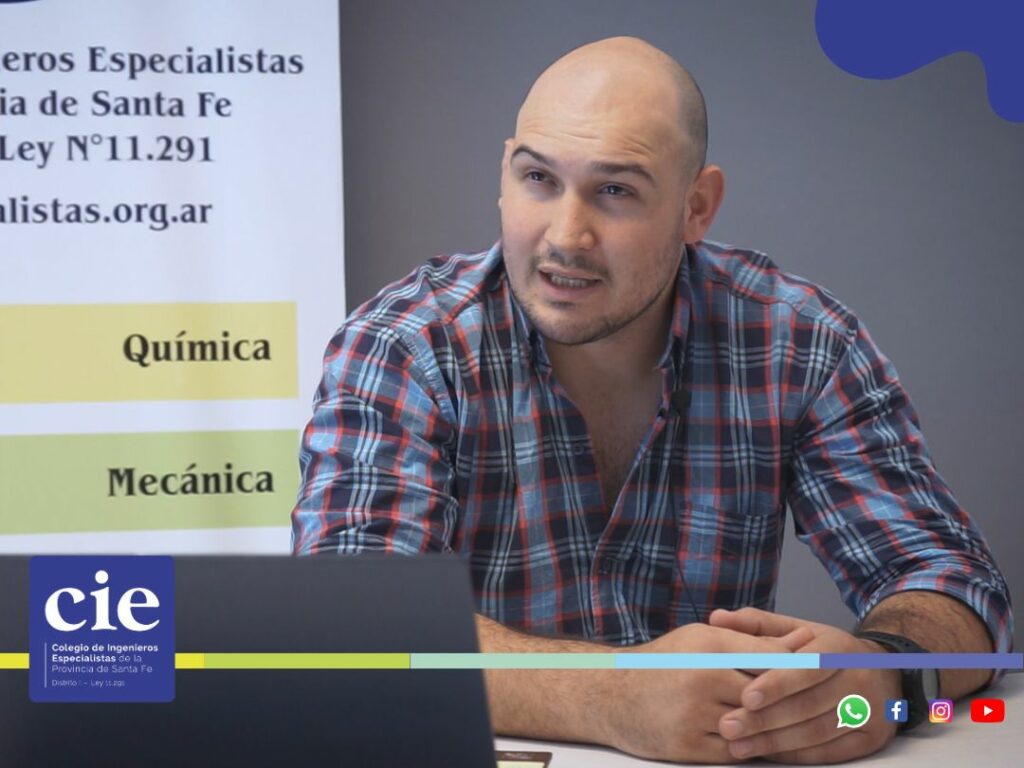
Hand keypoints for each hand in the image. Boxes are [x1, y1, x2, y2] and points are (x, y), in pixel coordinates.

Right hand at [601, 622, 814, 763]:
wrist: (609, 695)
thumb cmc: (661, 663)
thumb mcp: (700, 640)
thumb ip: (749, 641)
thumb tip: (801, 643)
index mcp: (707, 645)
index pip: (770, 656)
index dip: (804, 666)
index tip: (833, 669)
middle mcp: (701, 678)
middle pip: (767, 695)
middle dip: (797, 701)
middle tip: (830, 703)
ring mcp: (694, 715)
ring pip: (755, 727)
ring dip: (779, 729)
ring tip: (804, 725)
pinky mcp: (687, 747)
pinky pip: (736, 753)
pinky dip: (754, 749)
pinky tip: (767, 743)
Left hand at [709, 608, 900, 763]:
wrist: (884, 672)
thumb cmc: (826, 650)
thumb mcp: (797, 629)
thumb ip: (755, 624)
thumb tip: (716, 618)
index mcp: (839, 648)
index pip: (809, 668)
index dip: (778, 684)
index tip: (746, 697)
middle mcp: (859, 678)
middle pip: (809, 704)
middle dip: (765, 719)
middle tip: (729, 727)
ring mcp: (870, 711)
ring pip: (818, 732)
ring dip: (775, 742)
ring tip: (738, 746)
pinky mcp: (872, 738)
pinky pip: (830, 752)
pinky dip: (796, 755)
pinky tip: (767, 754)